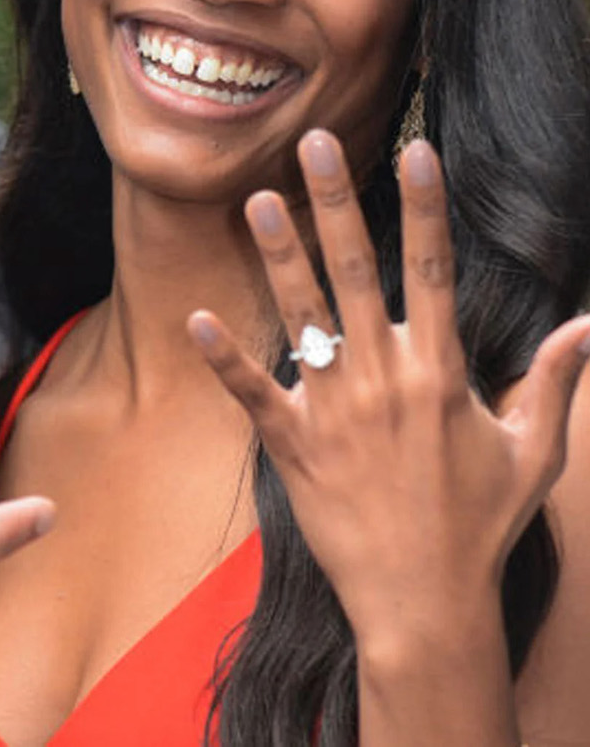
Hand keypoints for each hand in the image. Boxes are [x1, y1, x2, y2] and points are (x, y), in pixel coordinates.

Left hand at [187, 129, 589, 654]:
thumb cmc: (480, 525)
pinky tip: (197, 317)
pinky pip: (254, 393)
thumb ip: (553, 382)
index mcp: (440, 373)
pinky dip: (225, 357)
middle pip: (358, 272)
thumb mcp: (532, 452)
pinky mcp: (294, 445)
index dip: (424, 207)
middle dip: (336, 202)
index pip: (432, 271)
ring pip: (303, 316)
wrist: (426, 606)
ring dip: (281, 255)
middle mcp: (384, 379)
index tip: (416, 151)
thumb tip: (587, 325)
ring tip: (258, 199)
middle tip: (315, 142)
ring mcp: (334, 410)